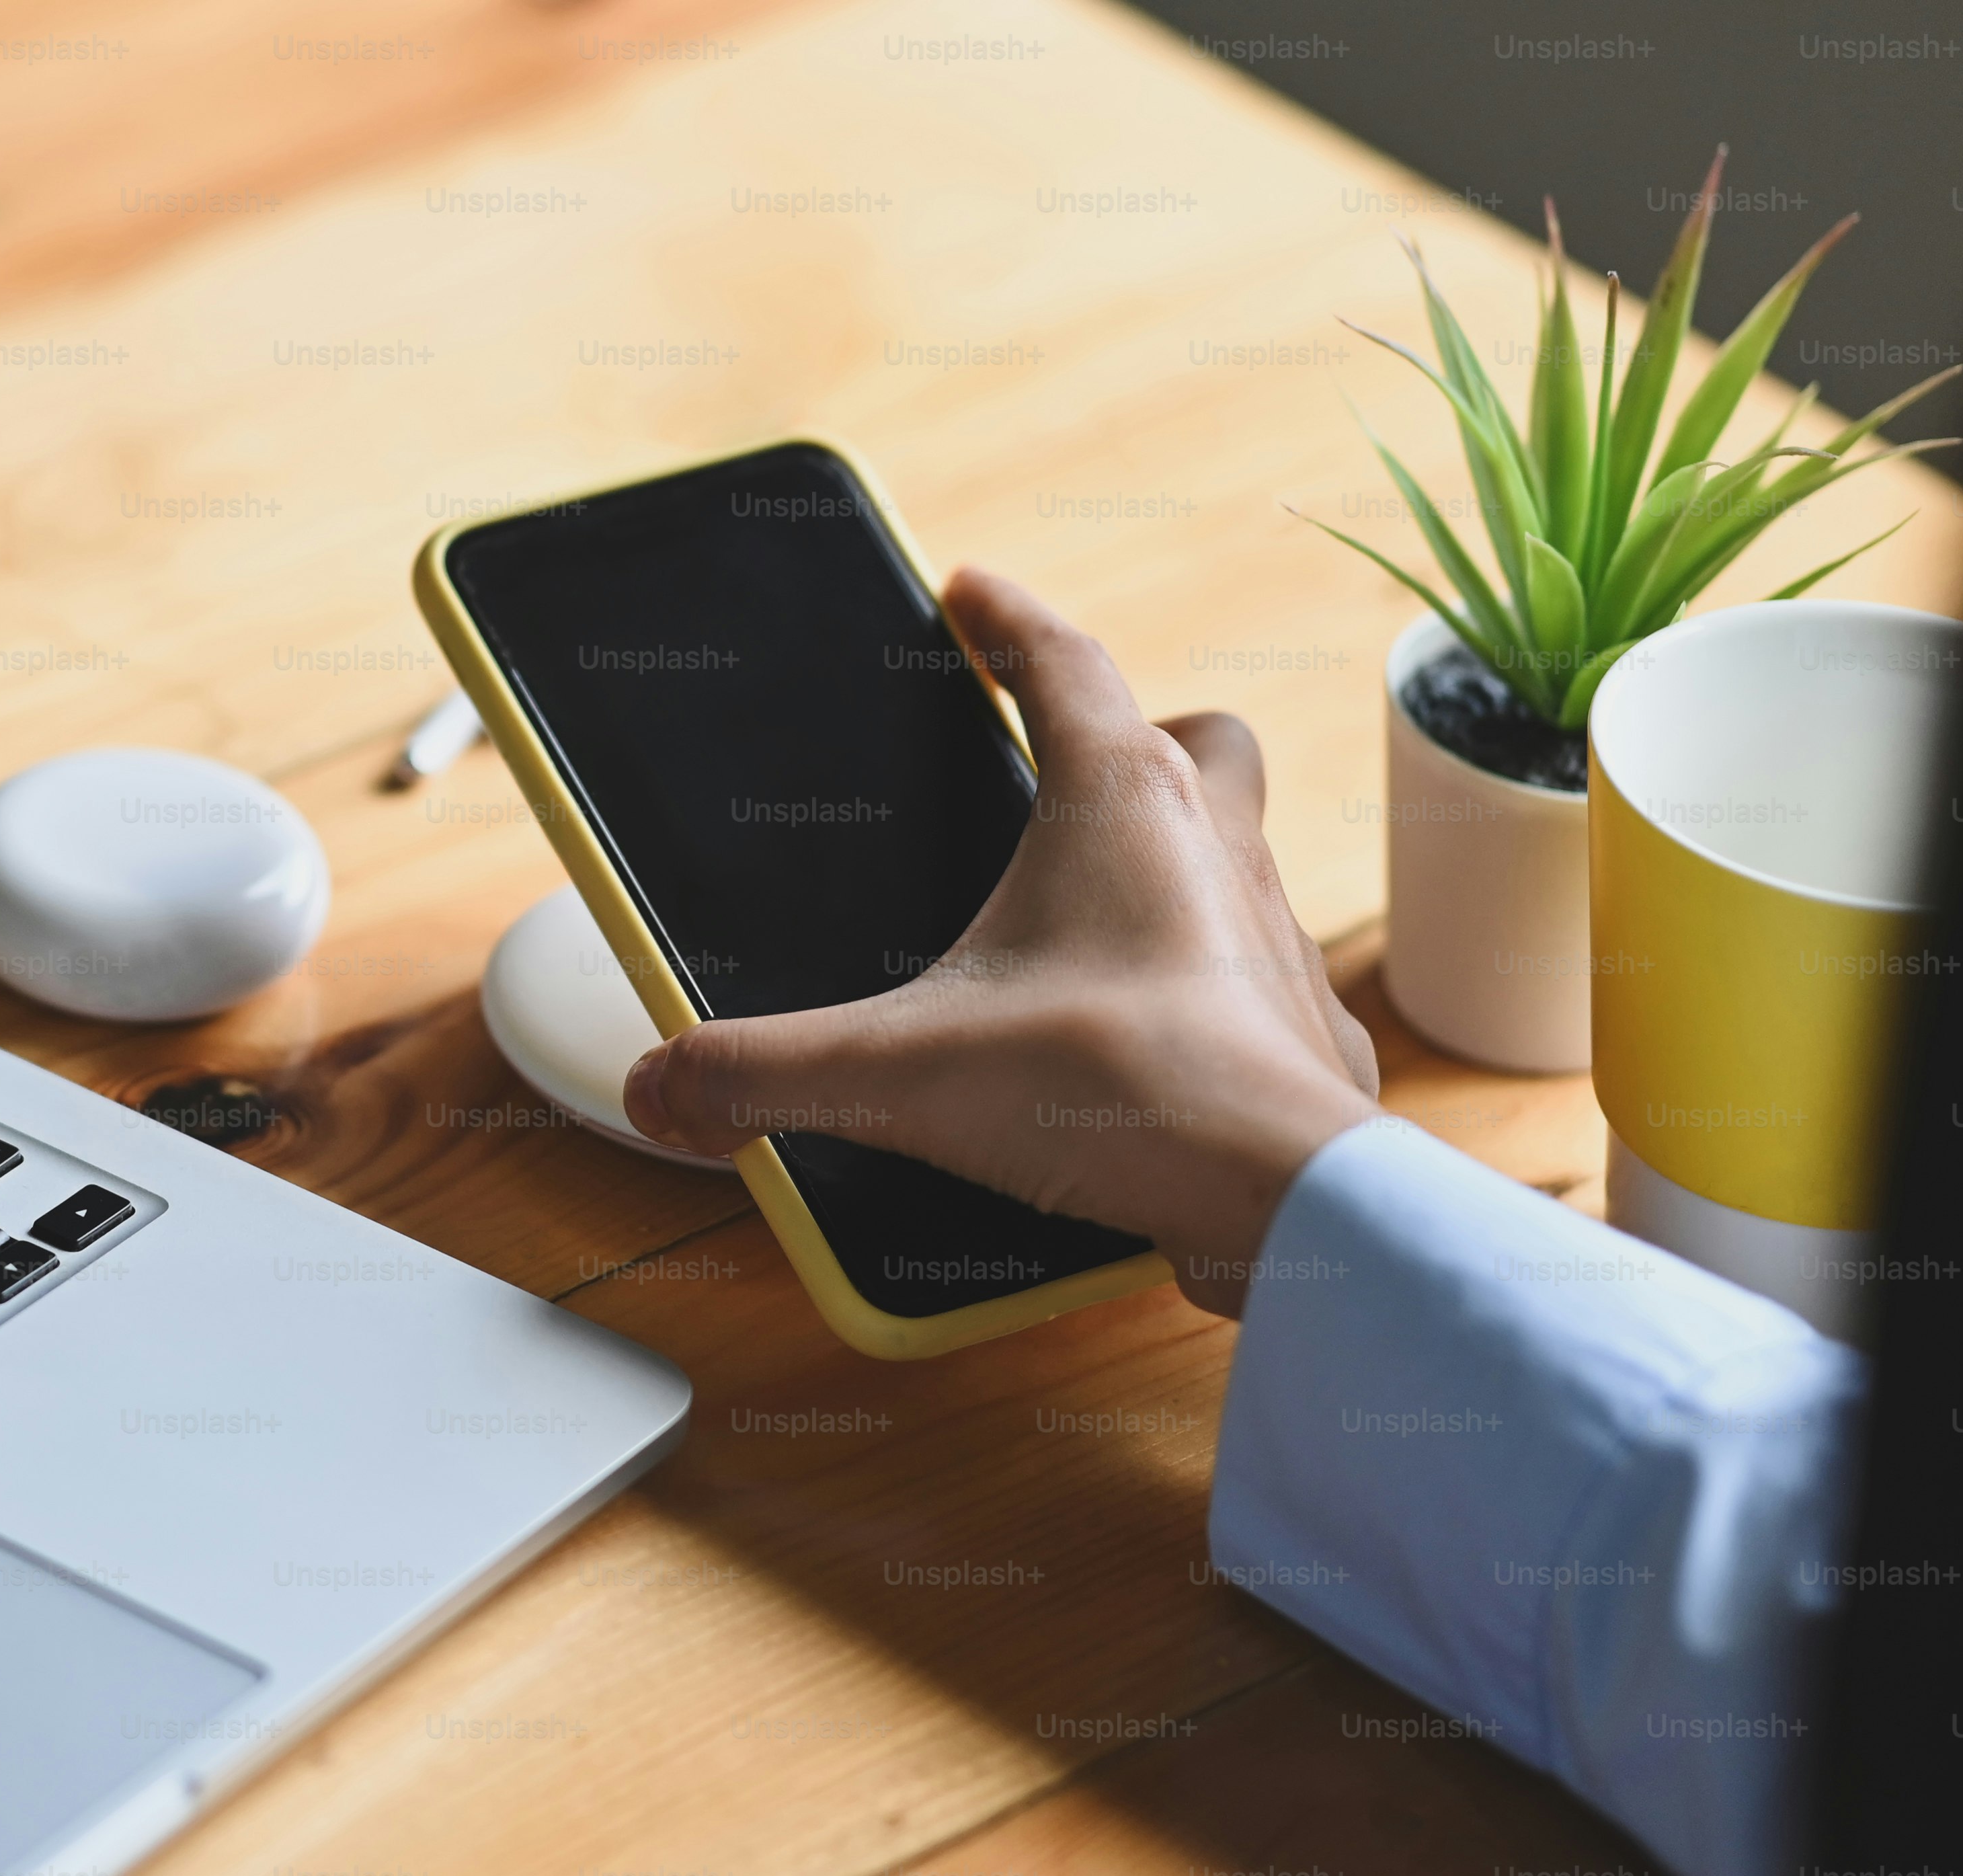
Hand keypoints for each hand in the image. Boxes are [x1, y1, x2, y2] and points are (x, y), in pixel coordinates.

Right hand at [621, 567, 1380, 1313]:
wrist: (1283, 1195)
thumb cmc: (1123, 1090)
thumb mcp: (902, 1071)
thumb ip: (765, 1070)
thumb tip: (662, 1088)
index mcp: (1122, 805)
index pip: (1063, 663)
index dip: (1008, 620)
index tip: (972, 593)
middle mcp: (1216, 847)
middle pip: (1191, 740)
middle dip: (1135, 736)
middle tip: (1065, 771)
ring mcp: (1273, 935)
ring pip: (1240, 849)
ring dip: (1179, 859)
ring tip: (1096, 912)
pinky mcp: (1300, 1027)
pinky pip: (1255, 971)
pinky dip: (1205, 984)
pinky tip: (1152, 1035)